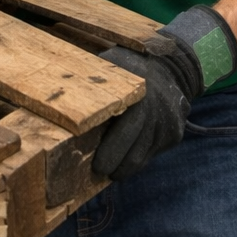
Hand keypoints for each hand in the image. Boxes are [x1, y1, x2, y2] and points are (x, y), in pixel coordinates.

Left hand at [92, 6, 236, 181]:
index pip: (123, 134)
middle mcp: (157, 113)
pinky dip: (137, 156)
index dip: (109, 153)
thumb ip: (94, 85)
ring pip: (142, 159)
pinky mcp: (175, 135)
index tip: (96, 166)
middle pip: (133, 155)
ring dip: (125, 167)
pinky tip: (127, 152)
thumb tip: (61, 102)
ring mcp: (168, 126)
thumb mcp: (111, 66)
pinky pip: (151, 154)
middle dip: (114, 167)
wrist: (170, 65)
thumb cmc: (129, 66)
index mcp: (138, 96)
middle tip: (100, 171)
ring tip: (111, 168)